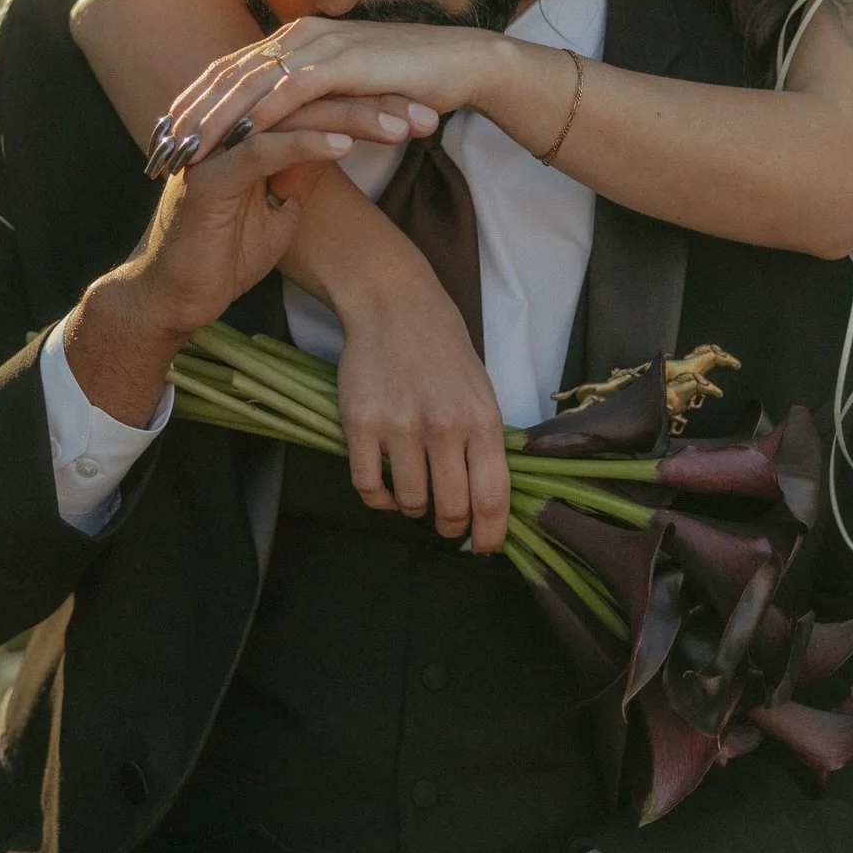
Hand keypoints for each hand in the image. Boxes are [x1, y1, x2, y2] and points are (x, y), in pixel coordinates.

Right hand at [66, 96, 399, 425]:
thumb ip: (301, 170)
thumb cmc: (224, 254)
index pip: (323, 98)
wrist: (172, 299)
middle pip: (315, 96)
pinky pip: (264, 149)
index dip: (376, 101)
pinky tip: (346, 145)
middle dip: (376, 103)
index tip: (425, 112)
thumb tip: (335, 143)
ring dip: (353, 118)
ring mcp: (218, 146)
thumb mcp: (279, 207)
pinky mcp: (210, 176)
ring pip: (296, 115)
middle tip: (429, 113)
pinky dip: (306, 144)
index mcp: (251, 125)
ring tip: (401, 127)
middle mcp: (233, 124)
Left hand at [149, 18, 524, 175]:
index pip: (229, 68)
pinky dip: (258, 116)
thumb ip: (312, 103)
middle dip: (188, 113)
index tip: (163, 136)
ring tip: (184, 154)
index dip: (192, 102)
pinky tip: (236, 143)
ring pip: (249, 82)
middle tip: (157, 150)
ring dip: (212, 119)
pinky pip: (290, 91)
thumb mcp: (348, 92)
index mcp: (297, 37)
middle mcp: (301, 33)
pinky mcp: (344, 62)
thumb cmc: (411, 82)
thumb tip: (281, 136)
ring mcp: (321, 44)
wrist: (465, 64)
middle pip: (226, 72)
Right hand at [331, 251, 510, 552]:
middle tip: (446, 521)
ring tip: (416, 492)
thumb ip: (484, 442)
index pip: (492, 497)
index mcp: (481, 419)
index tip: (484, 547)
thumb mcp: (481, 390)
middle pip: (451, 509)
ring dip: (414, 508)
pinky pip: (369, 487)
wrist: (395, 305)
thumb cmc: (444, 349)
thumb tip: (488, 500)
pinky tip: (387, 490)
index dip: (490, 534)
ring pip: (410, 502)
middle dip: (450, 526)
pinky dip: (380, 500)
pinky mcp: (360, 424)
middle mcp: (443, 427)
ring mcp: (399, 426)